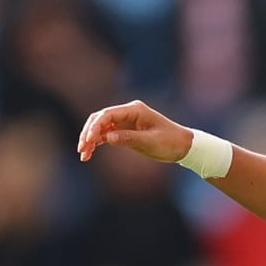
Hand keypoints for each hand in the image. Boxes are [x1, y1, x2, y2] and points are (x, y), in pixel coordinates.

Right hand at [77, 101, 193, 163]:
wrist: (184, 146)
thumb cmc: (171, 142)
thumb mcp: (151, 142)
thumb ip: (129, 138)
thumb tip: (107, 138)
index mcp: (135, 110)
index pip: (108, 115)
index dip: (95, 127)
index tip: (88, 140)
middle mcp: (128, 113)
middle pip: (100, 120)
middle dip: (88, 133)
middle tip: (81, 148)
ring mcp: (125, 122)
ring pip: (100, 128)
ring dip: (90, 140)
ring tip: (83, 155)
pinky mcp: (125, 131)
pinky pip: (106, 135)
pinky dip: (97, 143)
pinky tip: (89, 154)